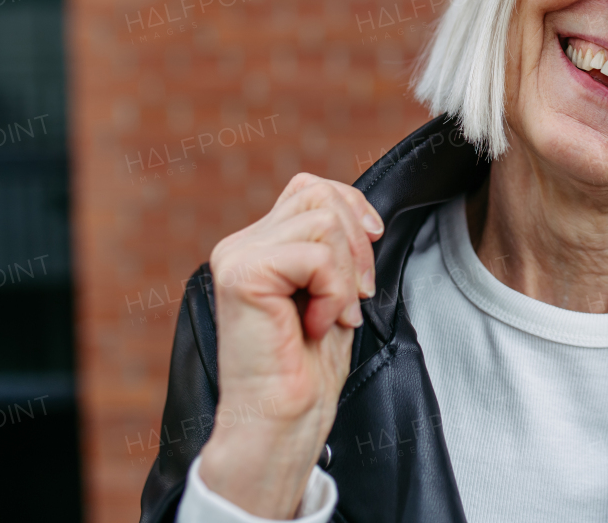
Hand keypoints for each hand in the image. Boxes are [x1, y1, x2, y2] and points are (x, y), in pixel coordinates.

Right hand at [198, 173, 383, 517]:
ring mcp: (237, 256)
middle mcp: (241, 244)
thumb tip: (361, 213)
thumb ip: (332, 246)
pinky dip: (333, 291)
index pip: (311, 189)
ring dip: (345, 273)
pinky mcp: (242, 274)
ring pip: (323, 219)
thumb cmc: (309, 366)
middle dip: (357, 244)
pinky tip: (317, 324)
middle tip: (355, 296)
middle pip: (320, 195)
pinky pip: (315, 254)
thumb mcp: (331, 289)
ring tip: (333, 314)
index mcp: (259, 244)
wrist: (285, 418)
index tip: (370, 251)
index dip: (353, 209)